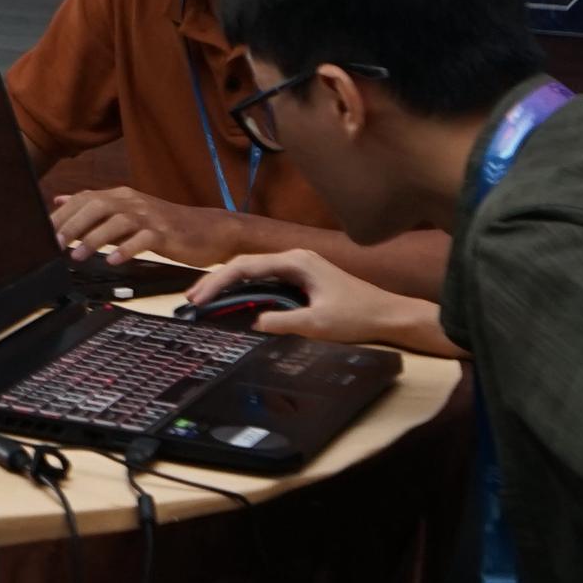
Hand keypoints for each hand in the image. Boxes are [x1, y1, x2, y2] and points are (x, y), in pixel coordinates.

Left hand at [49, 185, 244, 268]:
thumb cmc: (165, 224)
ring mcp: (150, 217)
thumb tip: (59, 200)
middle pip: (97, 206)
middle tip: (55, 244)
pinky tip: (113, 260)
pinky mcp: (166, 233)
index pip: (85, 198)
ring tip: (77, 256)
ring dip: (94, 239)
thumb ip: (94, 206)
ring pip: (117, 221)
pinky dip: (126, 249)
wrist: (209, 230)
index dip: (62, 213)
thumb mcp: (127, 210)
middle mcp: (133, 202)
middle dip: (72, 224)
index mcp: (121, 196)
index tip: (43, 231)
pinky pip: (143, 239)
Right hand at [190, 248, 451, 354]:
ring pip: (253, 273)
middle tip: (192, 301)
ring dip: (229, 287)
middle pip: (245, 265)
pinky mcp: (302, 280)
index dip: (218, 283)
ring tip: (205, 302)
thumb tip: (253, 323)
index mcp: (296, 261)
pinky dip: (245, 292)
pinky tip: (233, 304)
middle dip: (216, 282)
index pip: (245, 266)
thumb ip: (281, 322)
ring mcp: (298, 268)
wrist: (390, 315)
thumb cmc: (359, 315)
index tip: (199, 299)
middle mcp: (295, 259)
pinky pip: (265, 282)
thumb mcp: (317, 324)